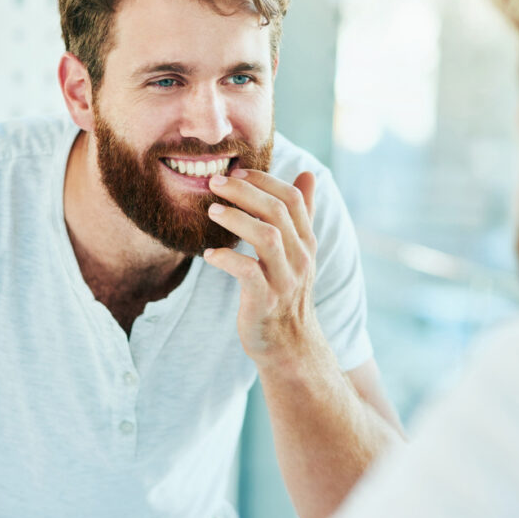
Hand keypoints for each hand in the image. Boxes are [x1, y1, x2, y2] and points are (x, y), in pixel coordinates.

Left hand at [204, 168, 324, 364]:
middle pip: (277, 211)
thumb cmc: (286, 292)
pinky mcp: (265, 301)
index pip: (292, 198)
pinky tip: (209, 254)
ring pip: (266, 237)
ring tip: (211, 211)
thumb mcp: (299, 251)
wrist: (289, 345)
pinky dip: (227, 259)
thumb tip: (309, 173)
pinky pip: (248, 273)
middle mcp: (300, 257)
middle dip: (244, 192)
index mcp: (306, 242)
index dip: (264, 180)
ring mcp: (284, 280)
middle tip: (215, 183)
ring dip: (236, 219)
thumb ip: (302, 213)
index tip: (236, 172)